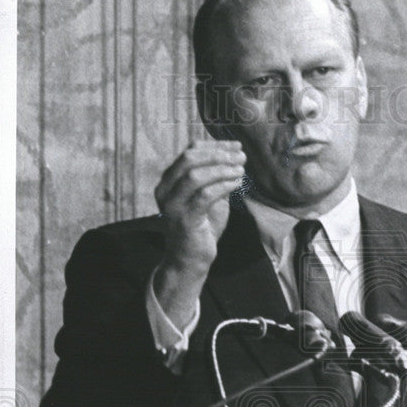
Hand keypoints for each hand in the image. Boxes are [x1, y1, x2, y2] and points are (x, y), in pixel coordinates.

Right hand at [153, 140, 245, 327]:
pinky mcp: (184, 220)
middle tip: (241, 157)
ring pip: (195, 176)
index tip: (236, 146)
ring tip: (241, 170)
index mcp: (169, 181)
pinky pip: (204, 196)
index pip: (190, 152)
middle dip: (219, 154)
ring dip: (222, 169)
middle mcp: (165, 190)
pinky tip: (237, 184)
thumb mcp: (209, 197)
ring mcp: (172, 205)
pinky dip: (223, 186)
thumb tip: (234, 157)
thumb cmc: (202, 228)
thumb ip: (215, 178)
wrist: (190, 260)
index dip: (215, 146)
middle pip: (190, 159)